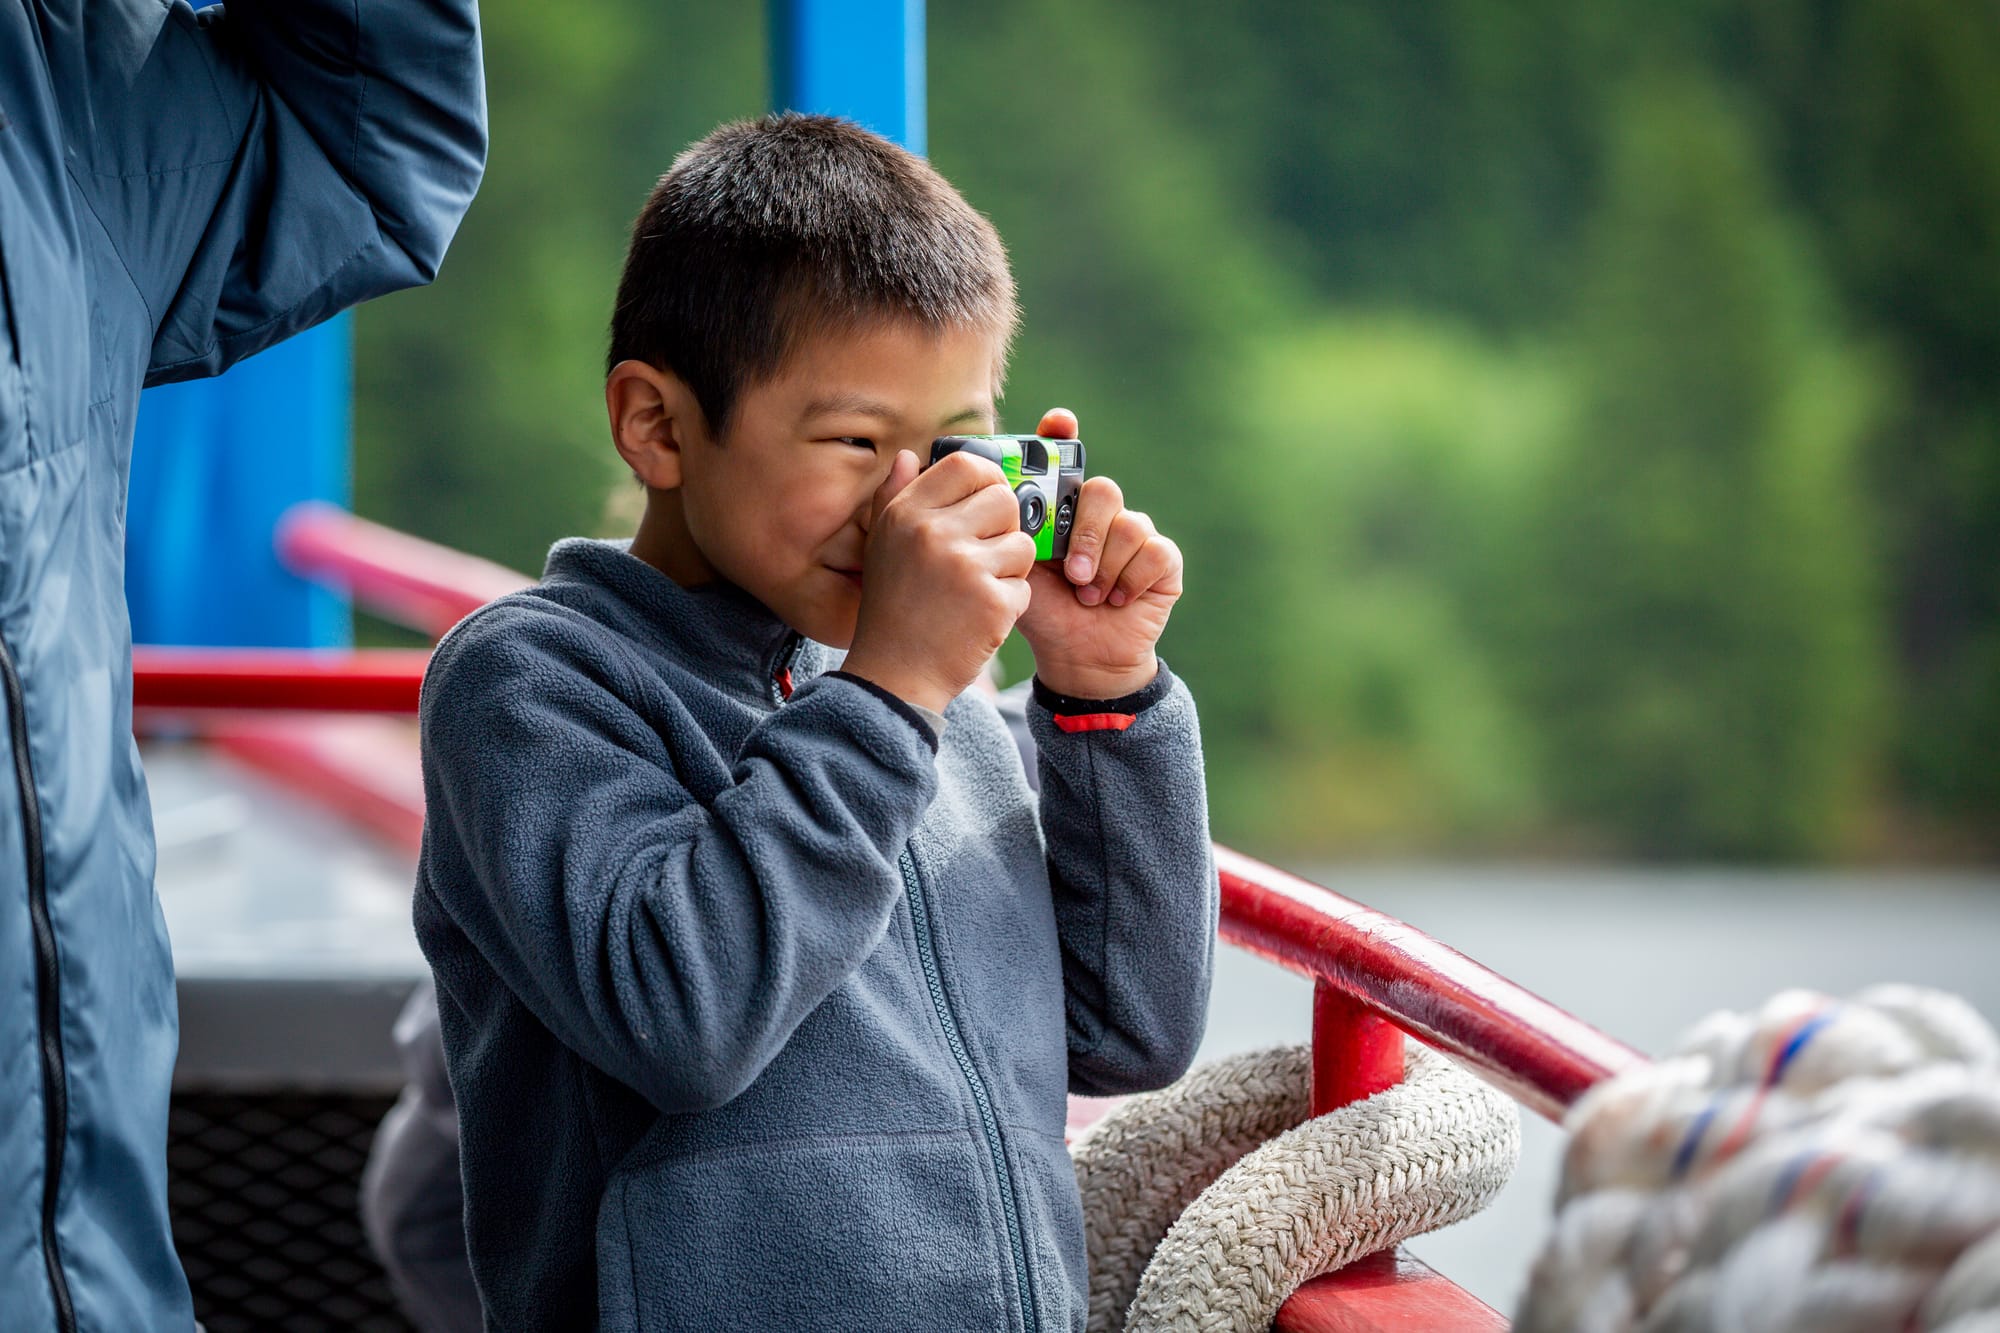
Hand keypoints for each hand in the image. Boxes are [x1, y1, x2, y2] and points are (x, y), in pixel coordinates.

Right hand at [841, 449, 1037, 713]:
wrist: (895, 675)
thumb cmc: (892, 607)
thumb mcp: (882, 547)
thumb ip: (896, 497)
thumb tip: (911, 456)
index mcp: (908, 513)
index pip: (966, 465)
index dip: (986, 479)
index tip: (986, 502)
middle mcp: (934, 533)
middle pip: (1004, 500)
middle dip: (1003, 527)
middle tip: (982, 556)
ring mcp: (965, 567)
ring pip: (1021, 544)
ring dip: (1009, 569)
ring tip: (976, 591)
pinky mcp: (992, 601)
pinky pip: (1024, 586)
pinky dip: (1009, 605)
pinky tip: (980, 618)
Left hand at [1016, 409, 1183, 699]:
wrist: (1076, 656)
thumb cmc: (1045, 611)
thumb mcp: (1016, 569)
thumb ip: (1007, 533)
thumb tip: (985, 493)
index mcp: (1063, 509)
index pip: (1066, 458)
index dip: (1063, 435)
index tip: (1058, 422)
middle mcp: (1101, 514)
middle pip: (1101, 490)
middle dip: (1085, 534)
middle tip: (1073, 573)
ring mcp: (1135, 535)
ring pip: (1130, 524)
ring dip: (1106, 568)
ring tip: (1089, 596)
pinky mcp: (1164, 561)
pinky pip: (1155, 551)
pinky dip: (1131, 581)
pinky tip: (1116, 600)